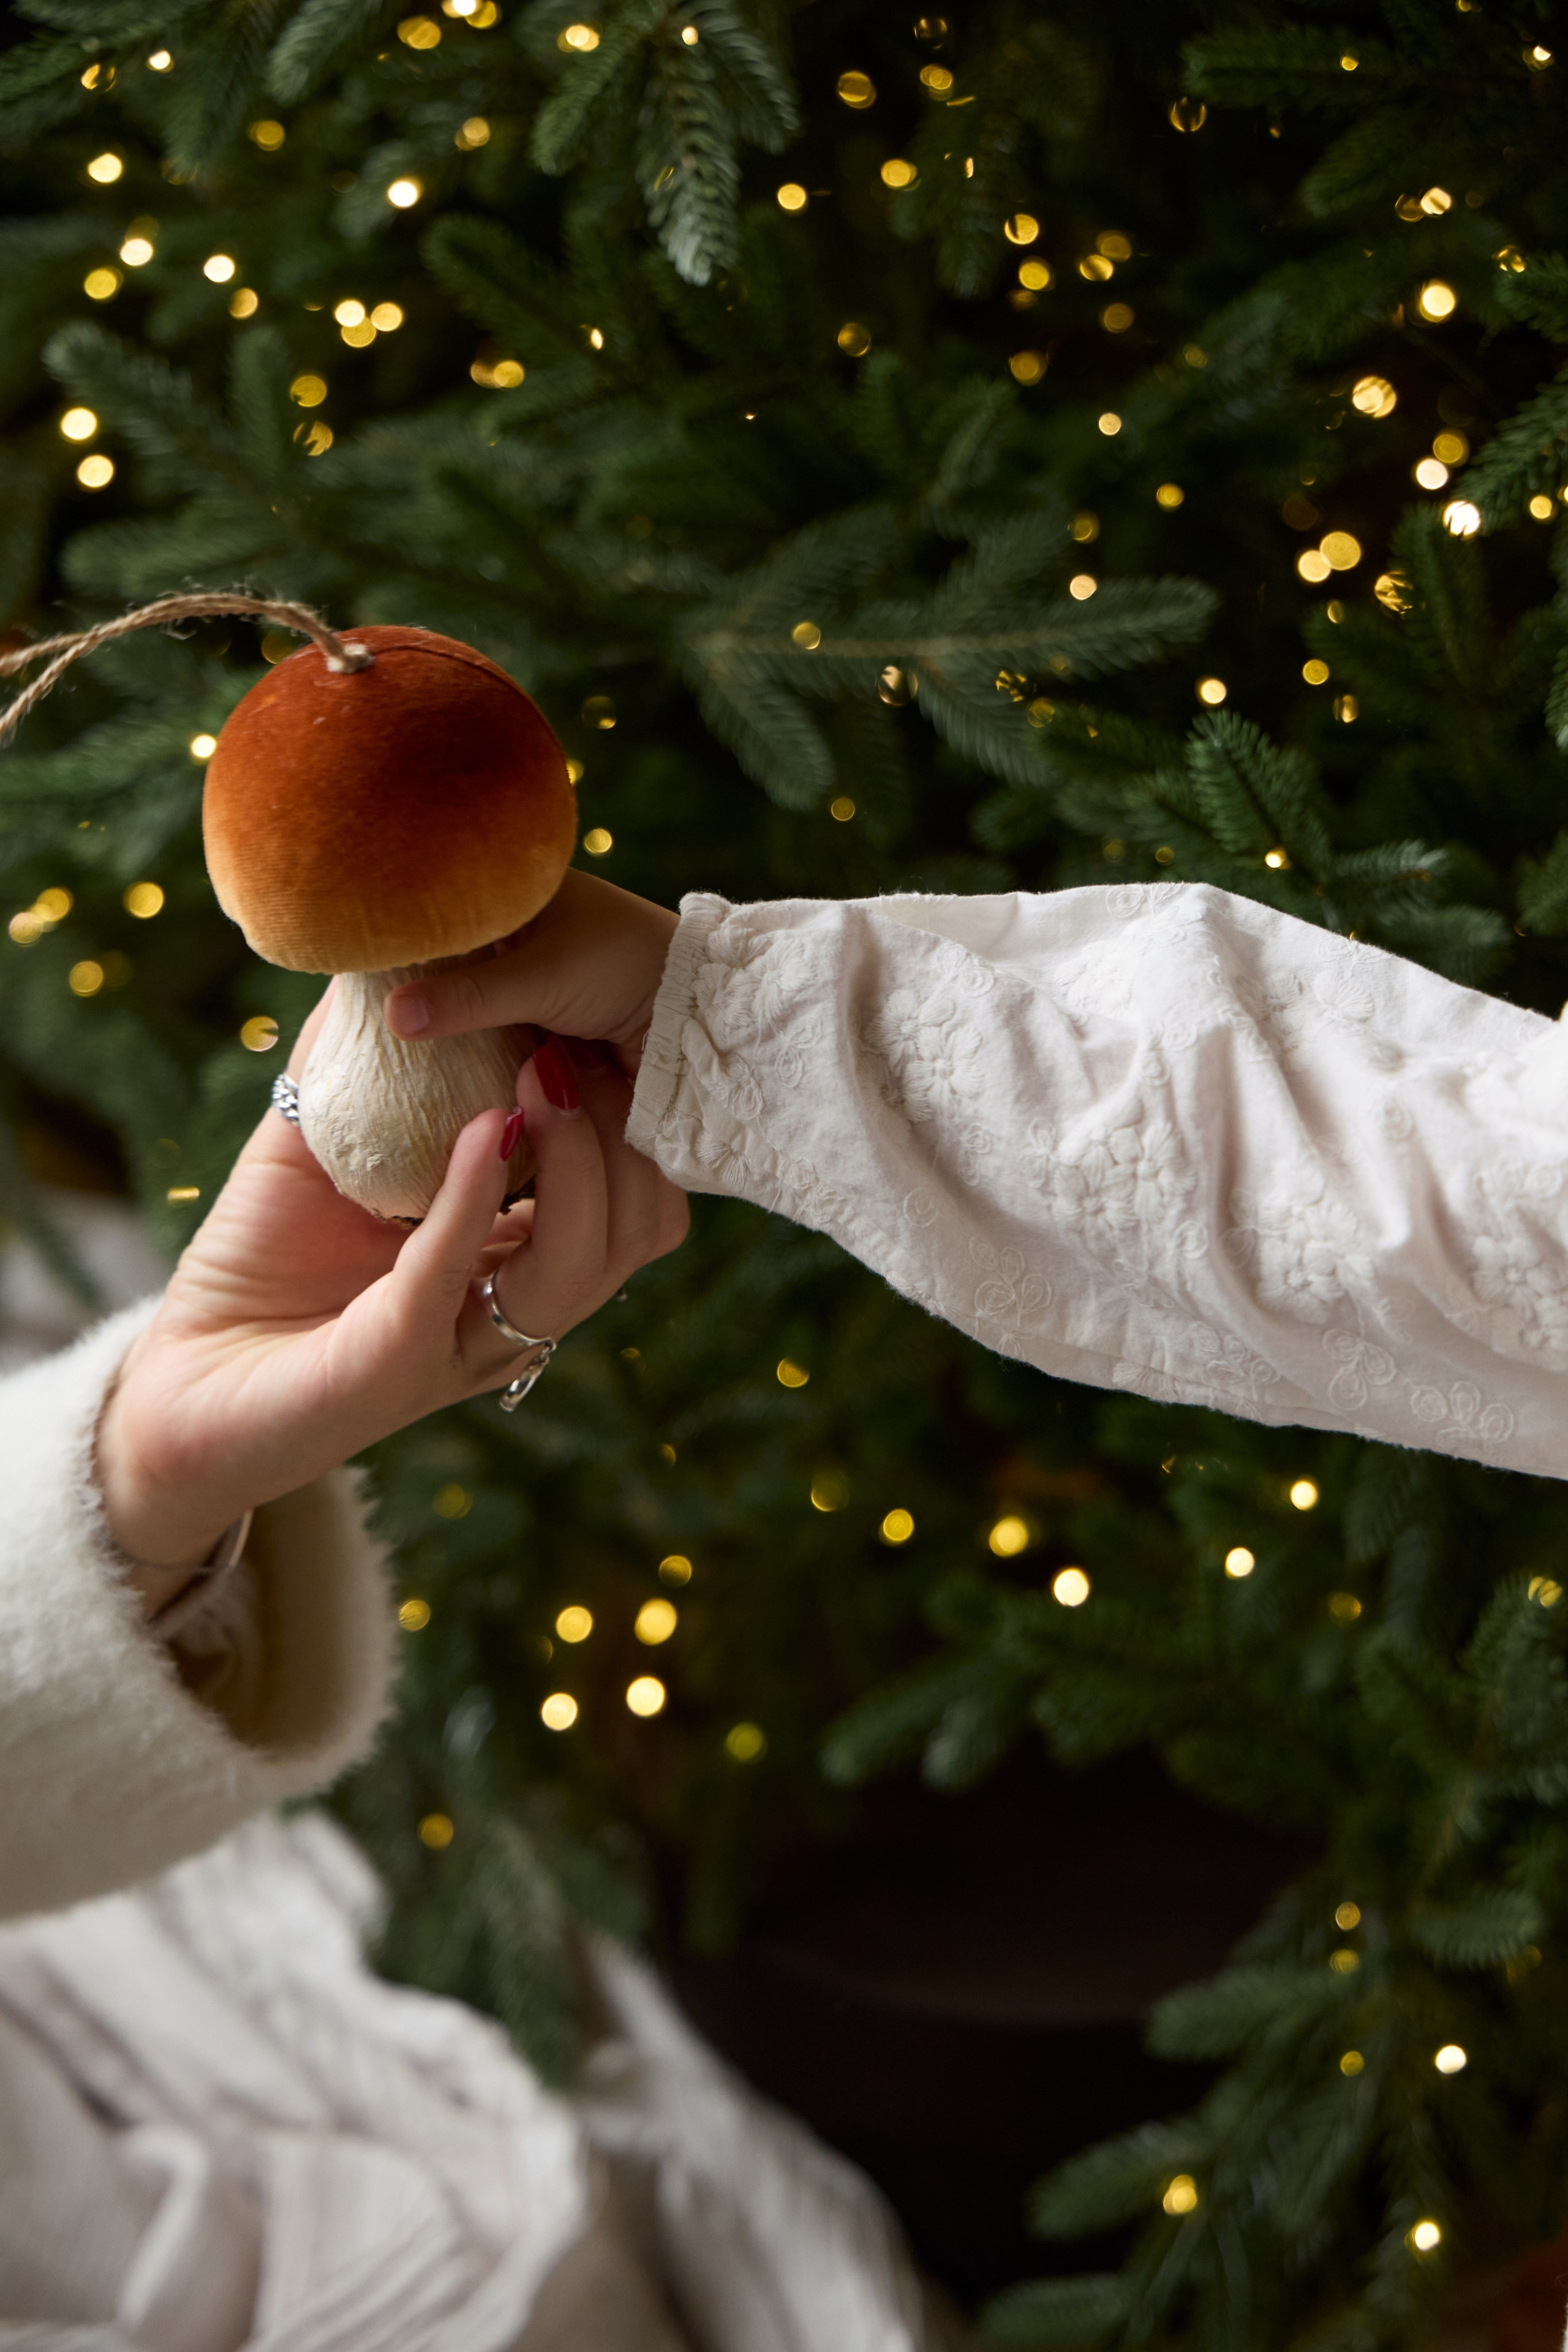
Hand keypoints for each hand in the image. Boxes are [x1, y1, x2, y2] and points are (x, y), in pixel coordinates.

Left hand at [97, 997, 687, 1610]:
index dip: (633, 1118)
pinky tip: (486, 1127)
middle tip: (582, 1051)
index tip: (600, 1031)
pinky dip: (477, 1194)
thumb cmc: (258, 1264)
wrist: (182, 1380)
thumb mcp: (321, 1143)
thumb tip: (377, 948)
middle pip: (633, 1234)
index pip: (631, 1201)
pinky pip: (459, 1270)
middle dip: (626, 1136)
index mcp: (517, 1262)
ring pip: (581, 1266)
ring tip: (542, 1074)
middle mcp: (513, 1310)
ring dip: (578, 1161)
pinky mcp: (400, 1363)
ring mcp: (466, 1344)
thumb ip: (358, 1062)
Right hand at [384, 870, 678, 1073]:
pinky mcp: (539, 1020)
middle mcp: (514, 929)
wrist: (698, 1013)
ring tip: (390, 1045)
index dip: (395, 936)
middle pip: (442, 960)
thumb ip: (467, 998)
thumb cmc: (627, 967)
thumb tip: (391, 1016)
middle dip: (413, 986)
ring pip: (463, 1001)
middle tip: (367, 1020)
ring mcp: (526, 976)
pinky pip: (488, 1033)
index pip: (433, 909)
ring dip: (443, 1023)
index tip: (355, 962)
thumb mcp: (541, 978)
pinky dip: (472, 1047)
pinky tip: (438, 1064)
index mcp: (511, 890)